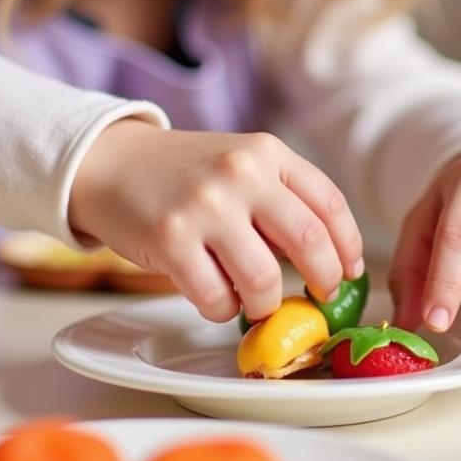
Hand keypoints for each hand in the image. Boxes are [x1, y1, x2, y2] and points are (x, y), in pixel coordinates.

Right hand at [69, 120, 364, 323]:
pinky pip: (216, 297)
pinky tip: (215, 296)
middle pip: (310, 242)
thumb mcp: (239, 165)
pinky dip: (223, 309)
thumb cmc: (184, 174)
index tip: (350, 272)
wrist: (110, 164)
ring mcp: (205, 205)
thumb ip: (280, 200)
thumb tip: (327, 262)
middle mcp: (241, 172)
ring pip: (264, 279)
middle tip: (319, 297)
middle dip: (324, 280)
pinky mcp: (171, 238)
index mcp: (267, 151)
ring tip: (257, 301)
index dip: (349, 247)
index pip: (329, 204)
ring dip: (267, 302)